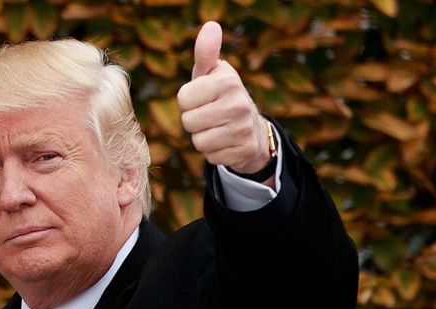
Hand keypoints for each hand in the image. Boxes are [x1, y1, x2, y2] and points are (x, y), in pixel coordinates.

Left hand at [177, 22, 269, 174]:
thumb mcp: (212, 74)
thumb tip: (211, 25)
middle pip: (189, 122)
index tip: (202, 98)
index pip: (183, 99)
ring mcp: (243, 128)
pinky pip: (211, 156)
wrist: (251, 128)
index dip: (188, 101)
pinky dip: (214, 152)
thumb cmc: (221, 96)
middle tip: (209, 115)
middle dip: (193, 121)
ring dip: (202, 138)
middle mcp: (238, 103)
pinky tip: (225, 142)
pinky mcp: (243, 150)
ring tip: (216, 128)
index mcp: (227, 81)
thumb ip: (205, 53)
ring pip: (198, 141)